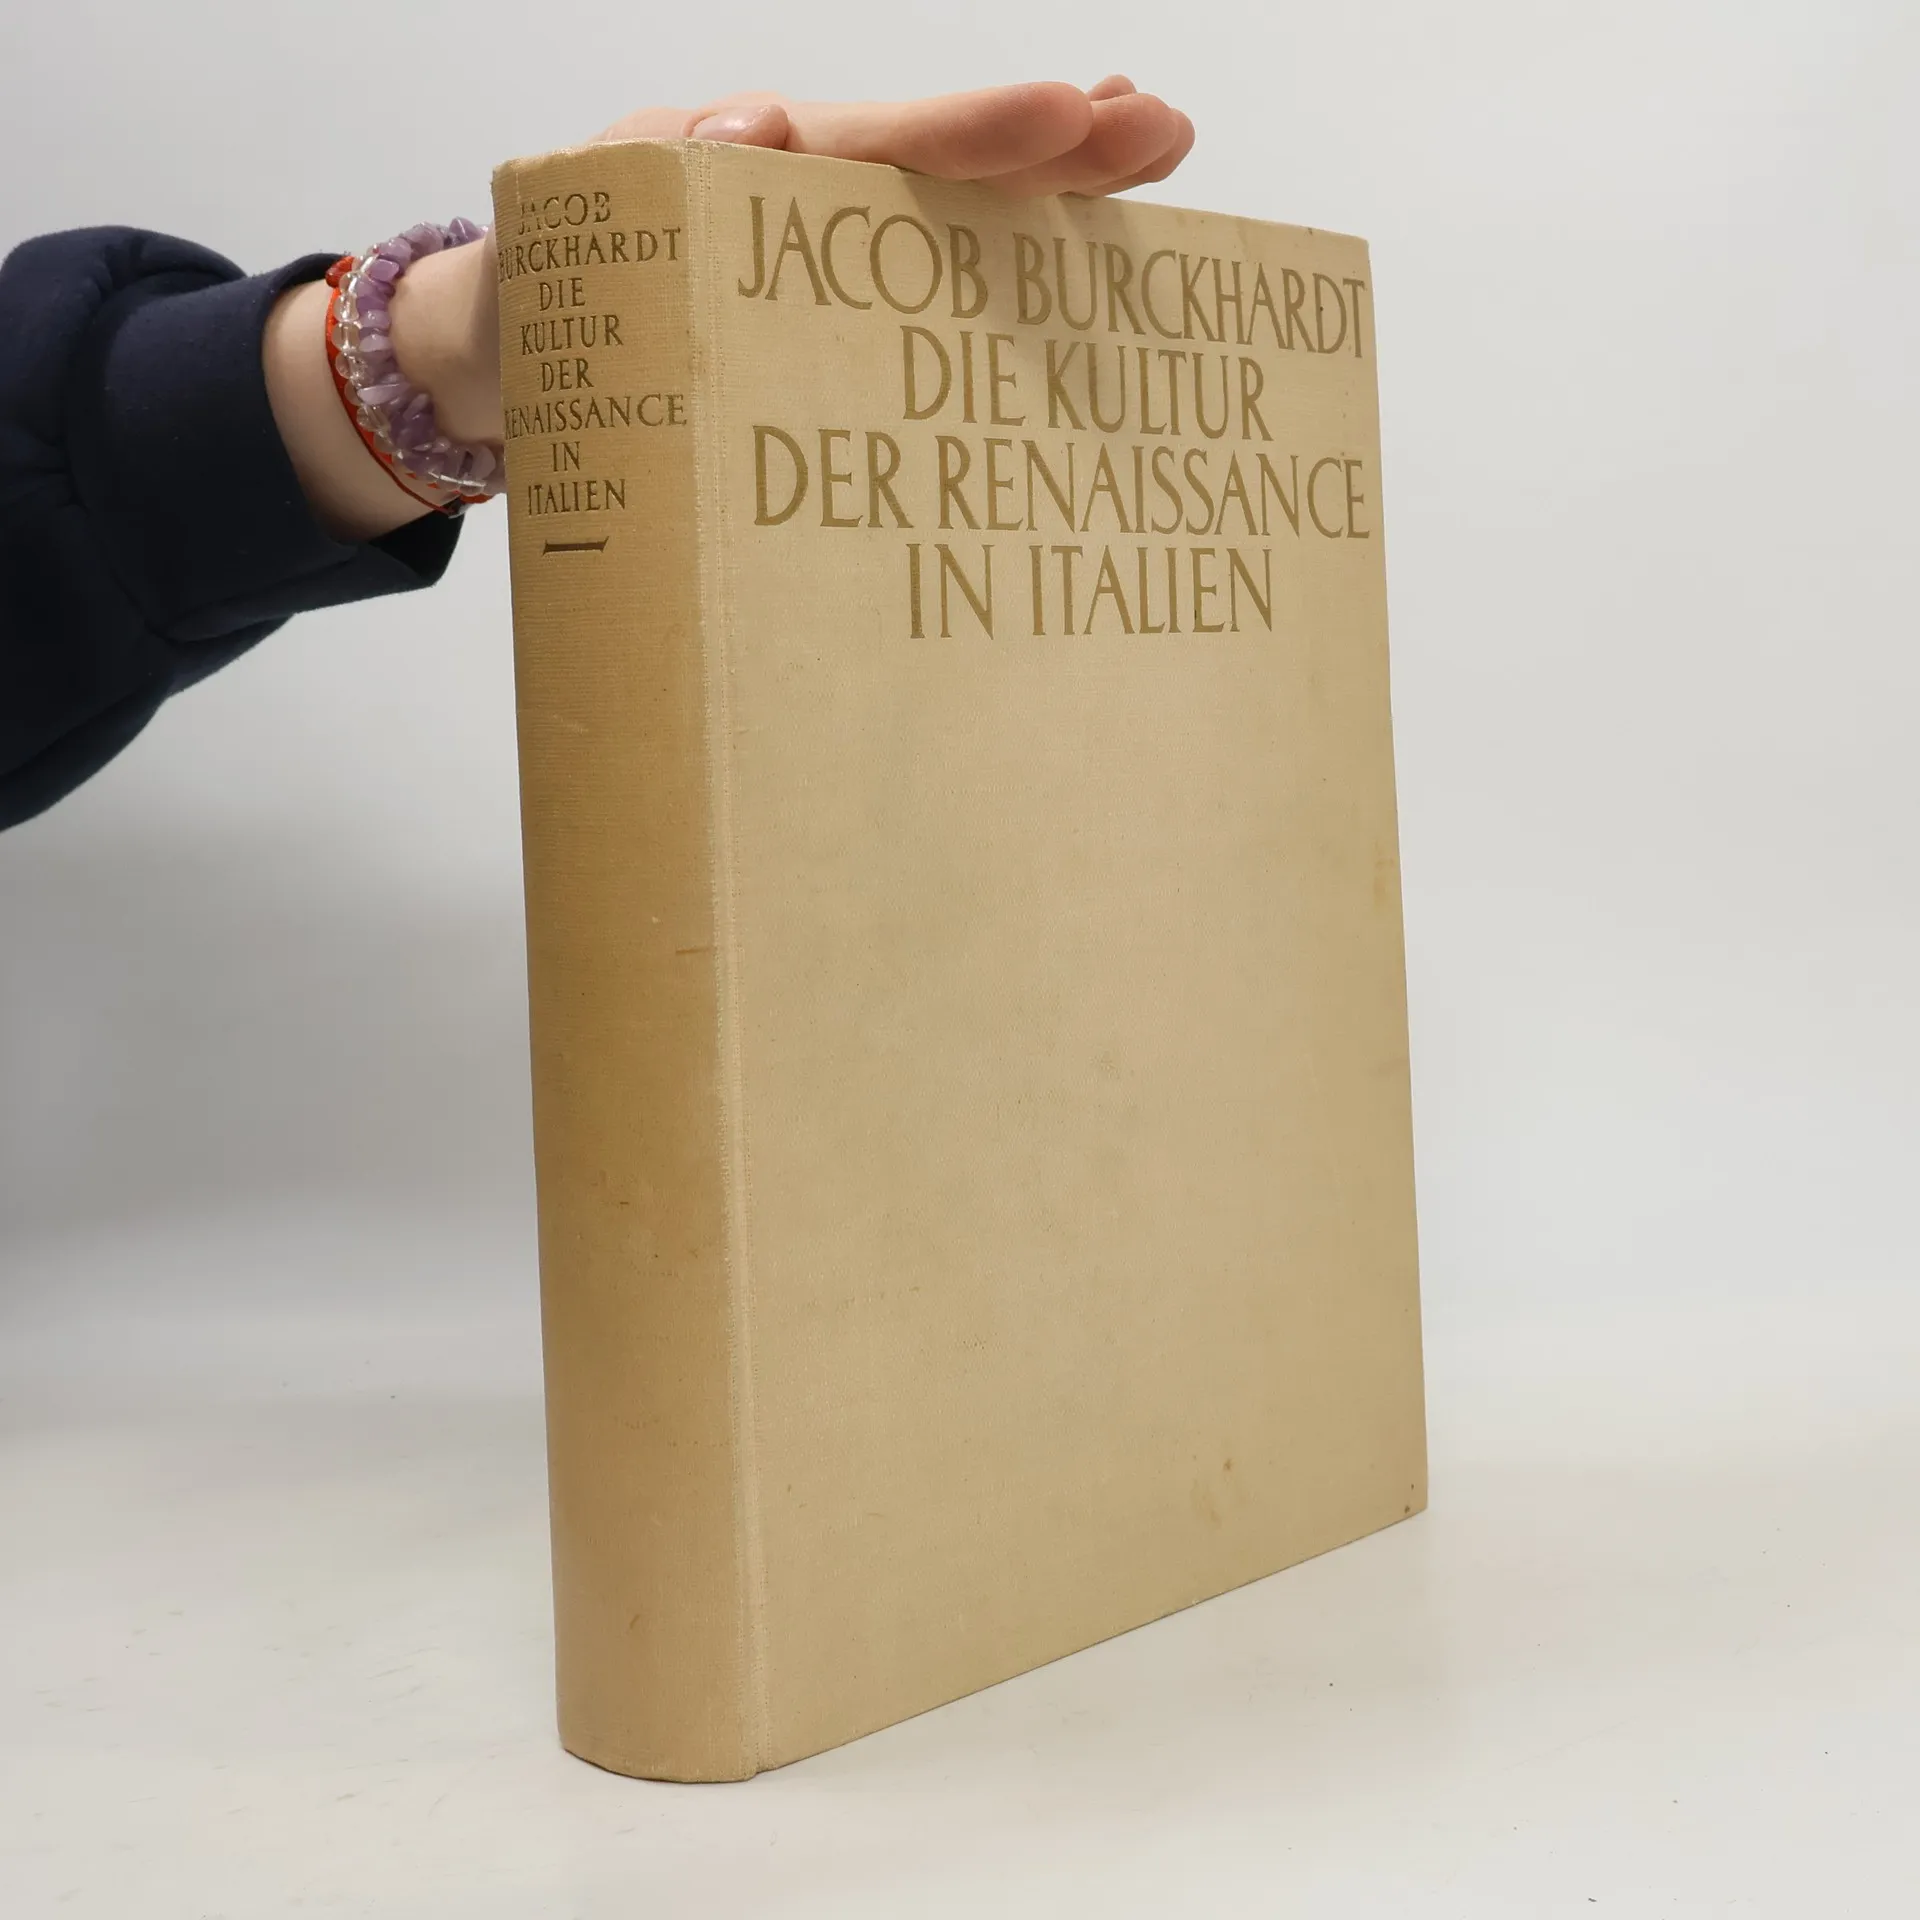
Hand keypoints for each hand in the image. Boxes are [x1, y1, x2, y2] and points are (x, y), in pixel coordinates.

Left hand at [269, 80, 1192, 542]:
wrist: (500, 371)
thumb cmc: (536, 320)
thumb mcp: (563, 264)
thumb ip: (638, 214)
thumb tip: (749, 138)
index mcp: (729, 175)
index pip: (864, 147)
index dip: (965, 136)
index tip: (1058, 116)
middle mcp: (790, 199)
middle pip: (933, 161)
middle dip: (1046, 143)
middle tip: (1157, 128)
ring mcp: (818, 257)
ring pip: (949, 212)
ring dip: (1050, 187)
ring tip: (1150, 151)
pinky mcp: (828, 318)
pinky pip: (929, 286)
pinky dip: (1009, 264)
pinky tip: (1083, 256)